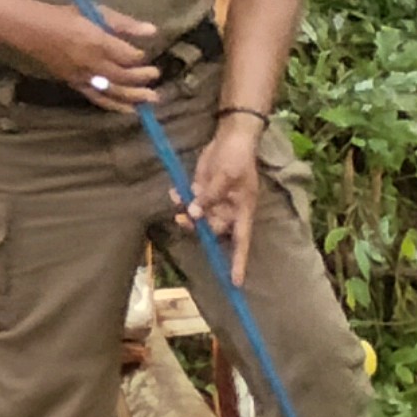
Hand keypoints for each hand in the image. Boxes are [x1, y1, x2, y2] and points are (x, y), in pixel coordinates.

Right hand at [21, 0, 163, 103]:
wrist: (34, 31)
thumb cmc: (66, 17)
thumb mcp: (96, 13)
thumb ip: (125, 24)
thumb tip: (153, 31)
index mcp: (98, 42)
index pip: (127, 56)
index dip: (140, 57)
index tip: (145, 55)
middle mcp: (92, 63)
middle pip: (123, 76)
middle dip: (142, 78)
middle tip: (156, 75)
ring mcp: (84, 77)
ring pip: (114, 91)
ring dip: (134, 96)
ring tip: (152, 98)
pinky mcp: (76, 85)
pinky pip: (99, 99)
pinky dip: (115, 106)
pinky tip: (130, 110)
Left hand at [188, 119, 262, 282]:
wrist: (231, 134)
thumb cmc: (237, 156)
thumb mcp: (226, 176)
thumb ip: (211, 196)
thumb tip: (195, 214)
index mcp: (242, 210)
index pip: (241, 241)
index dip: (238, 262)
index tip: (235, 282)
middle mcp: (229, 209)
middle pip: (213, 229)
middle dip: (198, 227)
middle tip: (182, 218)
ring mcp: (215, 200)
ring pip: (199, 217)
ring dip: (186, 212)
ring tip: (176, 200)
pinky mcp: (203, 189)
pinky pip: (191, 201)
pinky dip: (181, 198)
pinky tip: (174, 192)